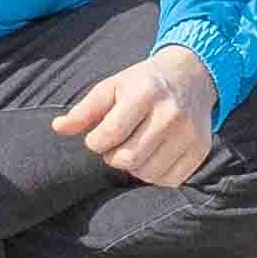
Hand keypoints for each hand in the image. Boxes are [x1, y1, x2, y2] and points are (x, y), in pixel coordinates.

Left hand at [49, 45, 222, 187]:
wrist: (191, 77)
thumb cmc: (143, 84)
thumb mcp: (113, 87)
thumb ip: (84, 110)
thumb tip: (57, 128)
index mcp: (145, 92)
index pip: (110, 133)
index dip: (95, 142)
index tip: (97, 137)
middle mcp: (170, 113)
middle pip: (129, 158)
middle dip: (113, 157)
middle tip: (116, 145)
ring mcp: (189, 133)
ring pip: (148, 173)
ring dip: (133, 167)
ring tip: (134, 149)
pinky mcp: (200, 149)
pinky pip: (169, 180)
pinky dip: (155, 174)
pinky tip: (153, 156)